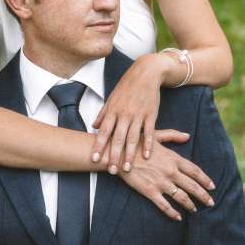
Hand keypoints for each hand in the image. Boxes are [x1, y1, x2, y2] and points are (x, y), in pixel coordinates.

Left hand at [92, 54, 162, 171]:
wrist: (145, 73)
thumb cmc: (127, 85)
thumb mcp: (112, 97)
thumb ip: (104, 113)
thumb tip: (94, 126)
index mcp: (113, 110)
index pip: (104, 131)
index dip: (99, 145)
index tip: (94, 159)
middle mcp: (124, 114)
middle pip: (118, 138)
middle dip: (114, 155)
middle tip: (111, 171)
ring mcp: (138, 115)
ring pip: (133, 138)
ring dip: (129, 154)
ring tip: (126, 168)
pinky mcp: (151, 115)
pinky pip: (149, 132)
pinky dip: (148, 144)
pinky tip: (146, 156)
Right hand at [119, 129, 215, 220]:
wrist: (118, 153)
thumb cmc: (136, 142)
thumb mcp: (156, 135)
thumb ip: (173, 136)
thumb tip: (188, 135)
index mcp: (173, 158)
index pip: (195, 170)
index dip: (205, 179)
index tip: (212, 186)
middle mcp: (170, 171)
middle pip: (192, 186)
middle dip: (203, 195)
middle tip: (211, 202)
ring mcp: (161, 183)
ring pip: (181, 197)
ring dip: (191, 205)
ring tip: (196, 210)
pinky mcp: (150, 191)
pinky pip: (165, 206)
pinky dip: (173, 213)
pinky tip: (178, 217)